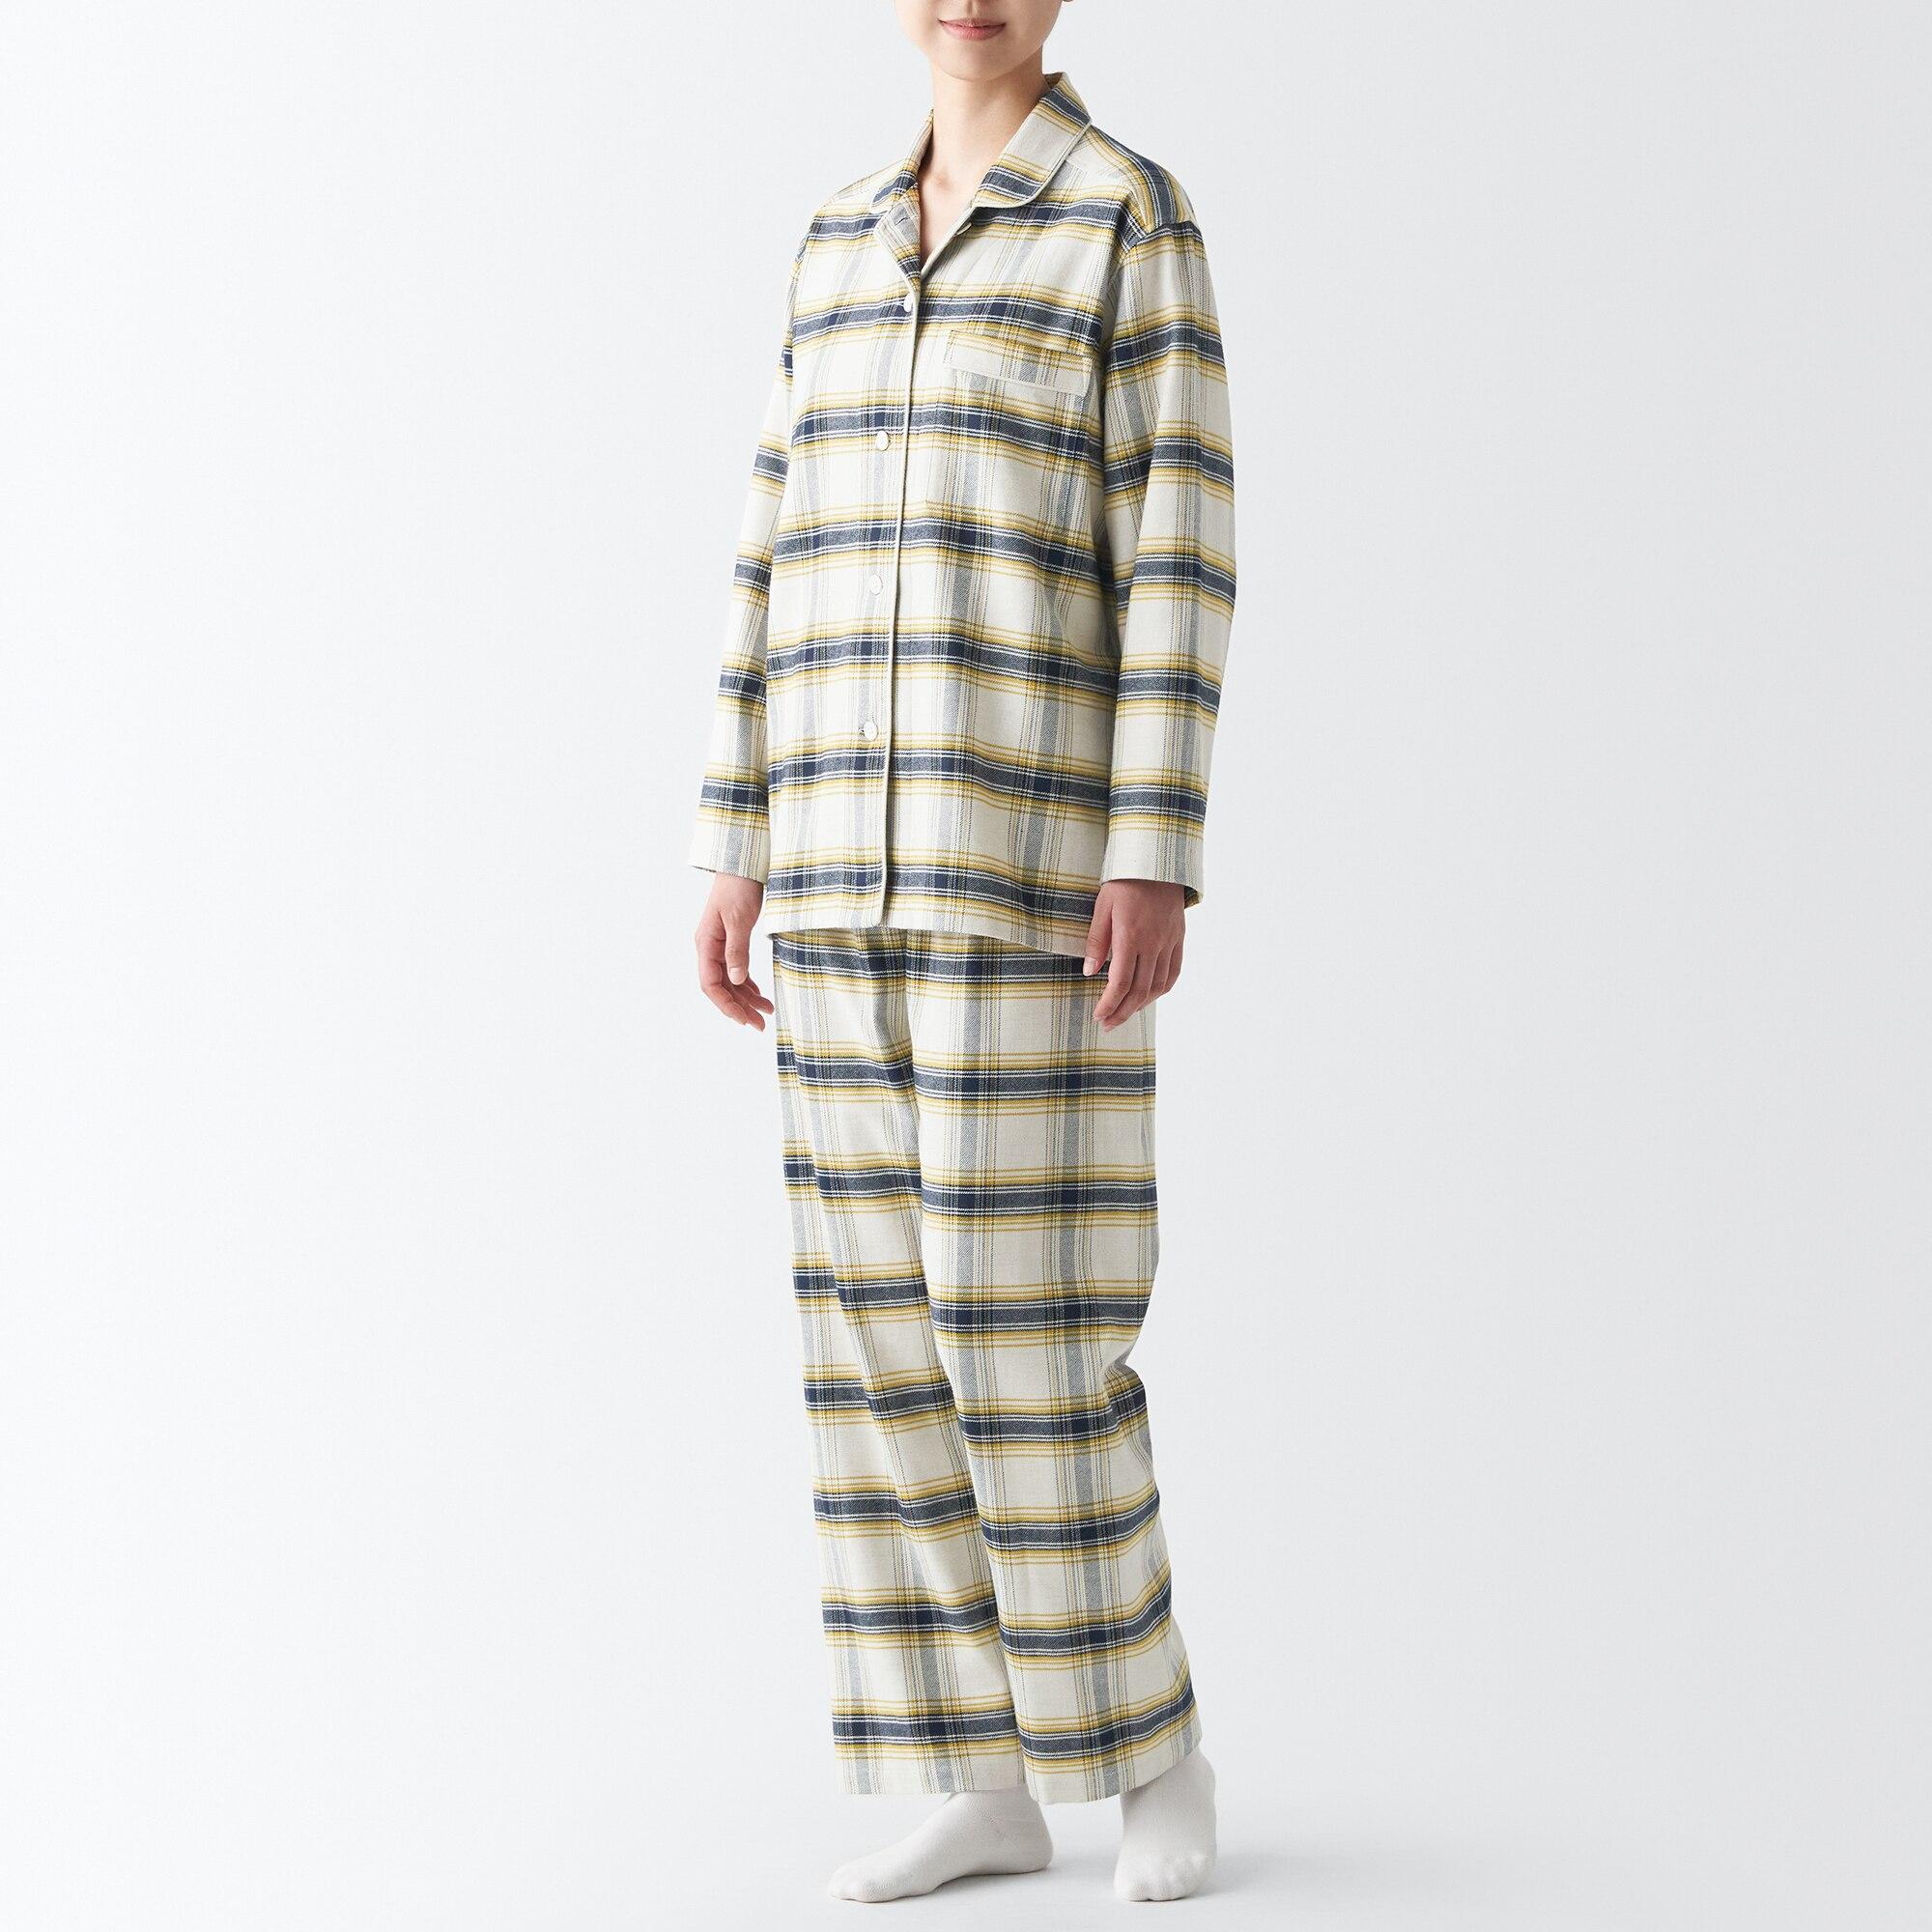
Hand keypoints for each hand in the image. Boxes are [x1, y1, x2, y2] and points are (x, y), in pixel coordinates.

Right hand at [695, 873, 773, 1028]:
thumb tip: (737, 980)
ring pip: (730, 980)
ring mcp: (719, 945)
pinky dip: (747, 983)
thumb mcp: (739, 919)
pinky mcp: (730, 940)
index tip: (744, 1020)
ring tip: (766, 1011)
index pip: (710, 984)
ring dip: (746, 997)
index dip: (727, 1005)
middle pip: (721, 987)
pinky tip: (758, 992)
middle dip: (739, 1007)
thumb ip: (737, 950)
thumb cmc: (738, 887)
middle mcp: (709, 948)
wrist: (742, 864)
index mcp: (706, 944)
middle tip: (760, 1024)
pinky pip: (736, 969)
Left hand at [1083, 879, 1185, 1030]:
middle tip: (1108, 1024)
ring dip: (1141, 1005)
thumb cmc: (1124, 881)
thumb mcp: (1102, 905)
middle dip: (1122, 1011)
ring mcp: (1169, 942)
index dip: (1109, 1003)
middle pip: (1139, 989)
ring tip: (1125, 1014)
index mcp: (1131, 935)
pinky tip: (1149, 997)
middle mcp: (1153, 943)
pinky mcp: (1179, 939)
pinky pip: (1174, 972)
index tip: (1099, 1015)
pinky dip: (1161, 989)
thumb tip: (1090, 972)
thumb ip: (1096, 940)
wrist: (1157, 861)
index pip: (1121, 981)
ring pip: (1158, 985)